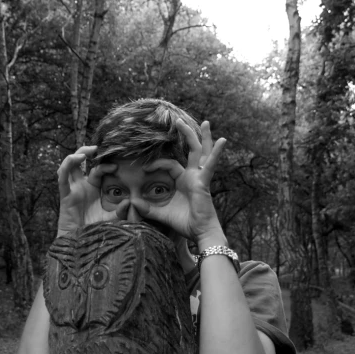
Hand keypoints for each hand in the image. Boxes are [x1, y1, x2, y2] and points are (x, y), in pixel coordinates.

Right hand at [56, 146, 117, 235]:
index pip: (97, 170)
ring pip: (69, 165)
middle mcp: (81, 186)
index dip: (105, 166)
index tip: (116, 166)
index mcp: (92, 188)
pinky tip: (75, 159)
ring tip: (86, 151)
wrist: (80, 242)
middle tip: (98, 147)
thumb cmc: (94, 230)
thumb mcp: (111, 219)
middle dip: (87, 151)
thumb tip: (130, 202)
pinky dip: (66, 166)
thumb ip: (121, 212)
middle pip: (81, 162)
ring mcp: (72, 189)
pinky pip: (62, 177)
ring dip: (76, 155)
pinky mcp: (65, 194)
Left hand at [139, 119, 226, 245]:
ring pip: (201, 152)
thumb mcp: (161, 214)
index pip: (169, 164)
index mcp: (183, 181)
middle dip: (186, 134)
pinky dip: (217, 153)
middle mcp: (193, 176)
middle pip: (191, 151)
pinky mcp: (204, 183)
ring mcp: (200, 178)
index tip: (144, 169)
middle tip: (179, 120)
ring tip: (205, 122)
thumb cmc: (184, 224)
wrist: (199, 233)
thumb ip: (148, 208)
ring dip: (201, 137)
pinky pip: (211, 165)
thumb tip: (132, 202)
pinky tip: (222, 140)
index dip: (156, 163)